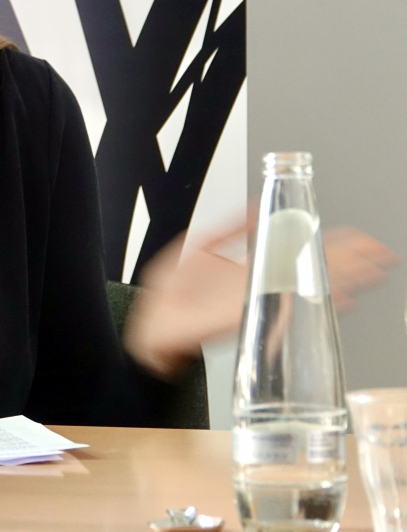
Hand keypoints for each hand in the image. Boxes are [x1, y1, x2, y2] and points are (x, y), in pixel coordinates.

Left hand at [124, 220, 397, 379]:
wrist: (151, 326)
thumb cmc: (173, 293)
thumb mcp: (200, 246)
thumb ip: (231, 225)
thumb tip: (261, 205)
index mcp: (252, 270)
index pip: (300, 253)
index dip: (332, 246)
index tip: (361, 241)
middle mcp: (260, 289)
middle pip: (313, 271)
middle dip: (349, 262)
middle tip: (380, 255)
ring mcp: (256, 305)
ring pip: (306, 289)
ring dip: (340, 280)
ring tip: (371, 272)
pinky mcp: (244, 318)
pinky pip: (284, 310)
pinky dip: (309, 302)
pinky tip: (335, 298)